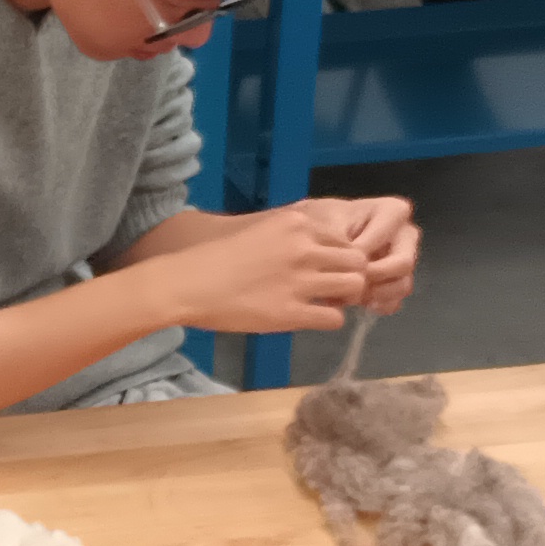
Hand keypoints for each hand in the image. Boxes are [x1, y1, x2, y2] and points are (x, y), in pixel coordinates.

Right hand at [154, 205, 375, 335]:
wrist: (187, 284)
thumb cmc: (216, 259)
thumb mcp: (259, 232)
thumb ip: (292, 236)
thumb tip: (319, 249)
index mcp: (296, 224)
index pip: (345, 238)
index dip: (342, 256)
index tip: (330, 269)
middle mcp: (304, 248)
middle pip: (358, 261)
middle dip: (352, 276)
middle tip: (336, 289)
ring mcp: (300, 281)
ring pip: (354, 287)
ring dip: (346, 298)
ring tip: (328, 303)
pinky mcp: (292, 313)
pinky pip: (334, 319)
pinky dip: (329, 321)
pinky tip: (312, 318)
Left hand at [293, 191, 420, 308]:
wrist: (312, 234)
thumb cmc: (321, 220)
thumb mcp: (326, 222)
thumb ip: (342, 245)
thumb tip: (357, 272)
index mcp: (392, 211)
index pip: (386, 236)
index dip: (362, 254)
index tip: (338, 262)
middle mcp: (404, 235)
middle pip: (404, 262)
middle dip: (375, 277)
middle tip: (349, 284)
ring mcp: (402, 259)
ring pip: (403, 283)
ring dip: (378, 294)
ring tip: (351, 297)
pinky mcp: (394, 282)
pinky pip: (396, 299)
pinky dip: (378, 305)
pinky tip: (359, 304)